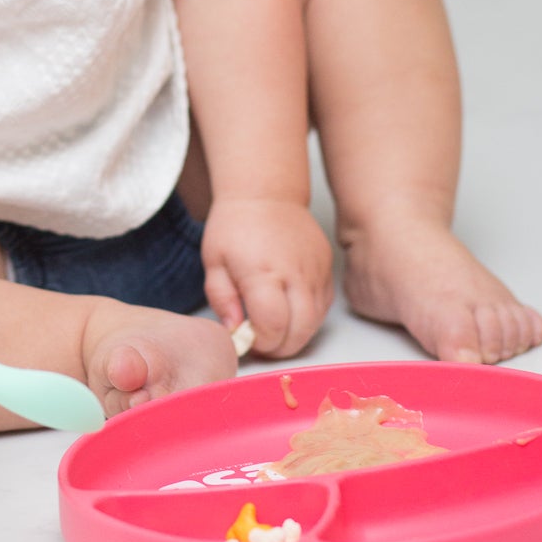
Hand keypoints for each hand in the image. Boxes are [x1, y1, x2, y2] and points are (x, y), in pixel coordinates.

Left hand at [201, 197, 333, 357]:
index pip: (273, 326)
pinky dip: (309, 317)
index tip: (248, 338)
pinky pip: (324, 305)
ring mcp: (315, 271)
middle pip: (300, 332)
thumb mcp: (214, 262)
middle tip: (262, 340)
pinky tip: (290, 310)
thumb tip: (235, 331)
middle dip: (281, 347)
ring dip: (296, 334)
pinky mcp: (327, 267)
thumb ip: (222, 300)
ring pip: (316, 322)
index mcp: (262, 273)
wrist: (266, 193)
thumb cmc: (235, 226)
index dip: (261, 343)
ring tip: (275, 325)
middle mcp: (295, 274)